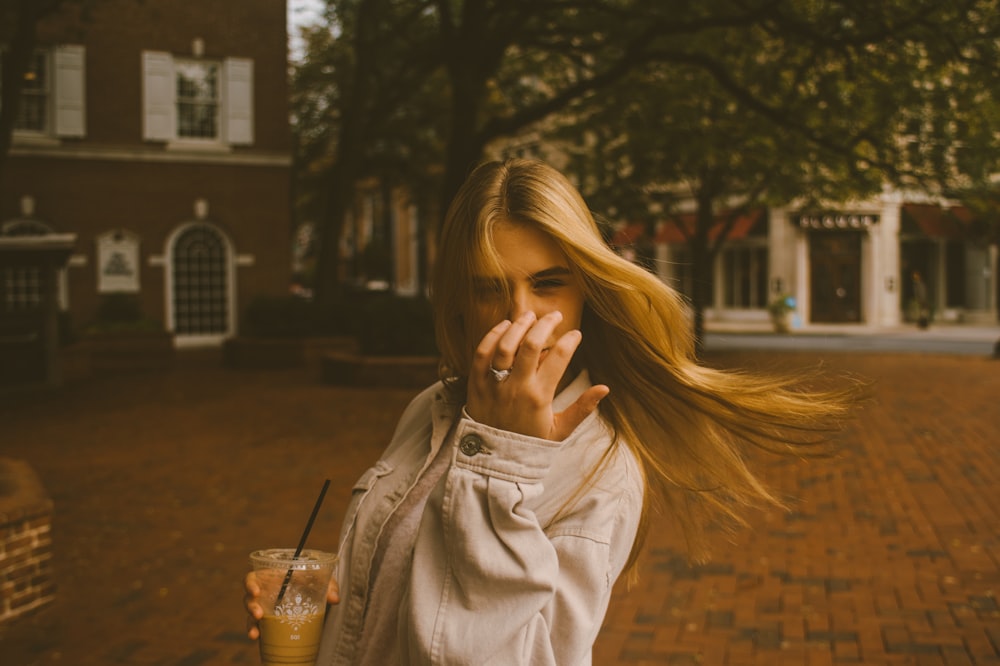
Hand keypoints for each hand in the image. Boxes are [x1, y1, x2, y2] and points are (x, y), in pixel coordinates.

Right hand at [244, 570, 339, 639]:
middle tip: (258, 613)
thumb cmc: (313, 581)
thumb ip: (329, 585)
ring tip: (256, 631)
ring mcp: (265, 607)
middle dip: (251, 606)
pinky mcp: (267, 620)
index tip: (256, 591)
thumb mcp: (321, 579)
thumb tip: (335, 599)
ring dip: (250, 622)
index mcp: (272, 577)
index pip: (253, 578)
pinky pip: (256, 626)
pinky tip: (256, 637)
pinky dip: (254, 632)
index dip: (250, 584)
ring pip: (250, 614)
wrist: (315, 594)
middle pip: (249, 598)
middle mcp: (265, 592)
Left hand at [465, 310, 608, 440]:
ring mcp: (494, 385)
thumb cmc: (528, 445)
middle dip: (546, 325)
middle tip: (555, 316)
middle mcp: (516, 388)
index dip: (570, 341)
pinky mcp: (475, 384)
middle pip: (532, 345)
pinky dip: (492, 336)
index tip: (575, 334)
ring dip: (519, 326)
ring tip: (529, 316)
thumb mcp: (559, 431)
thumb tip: (605, 388)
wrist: (492, 461)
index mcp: (539, 397)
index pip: (559, 358)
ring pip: (505, 346)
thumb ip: (582, 409)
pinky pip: (481, 354)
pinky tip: (504, 326)